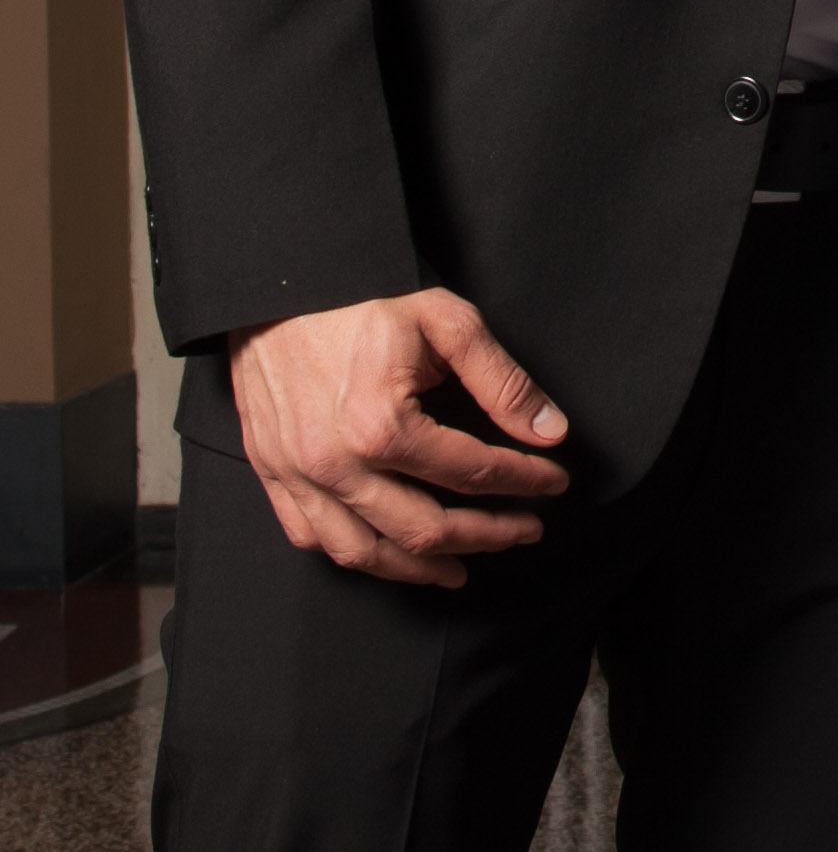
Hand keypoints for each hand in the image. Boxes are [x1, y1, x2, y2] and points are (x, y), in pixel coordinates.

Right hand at [229, 289, 569, 587]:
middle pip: (425, 530)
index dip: (523, 481)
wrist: (276, 283)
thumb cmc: (359, 297)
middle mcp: (336, 463)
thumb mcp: (445, 321)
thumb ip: (501, 380)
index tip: (553, 482)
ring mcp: (298, 474)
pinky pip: (313, 538)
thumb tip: (547, 430)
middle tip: (525, 529)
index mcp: (382, 425)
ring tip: (460, 567)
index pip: (472, 473)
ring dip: (421, 569)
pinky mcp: (271, 472)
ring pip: (366, 553)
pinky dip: (355, 555)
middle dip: (488, 536)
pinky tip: (385, 552)